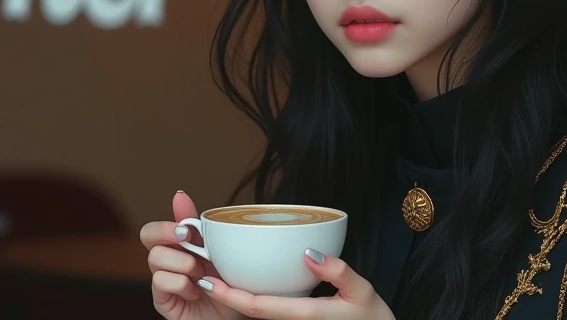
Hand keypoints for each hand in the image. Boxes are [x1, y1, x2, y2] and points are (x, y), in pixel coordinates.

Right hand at [140, 191, 244, 319]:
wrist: (235, 315)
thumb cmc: (228, 284)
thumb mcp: (219, 249)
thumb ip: (198, 225)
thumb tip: (178, 195)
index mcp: (179, 246)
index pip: (157, 226)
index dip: (167, 223)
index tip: (186, 227)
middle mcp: (167, 261)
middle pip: (146, 235)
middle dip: (168, 234)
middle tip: (189, 241)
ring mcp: (163, 280)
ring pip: (155, 257)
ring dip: (183, 263)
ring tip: (201, 275)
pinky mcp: (162, 300)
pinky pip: (160, 281)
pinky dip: (182, 284)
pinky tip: (196, 292)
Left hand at [197, 250, 394, 319]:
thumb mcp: (363, 291)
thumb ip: (338, 271)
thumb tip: (308, 253)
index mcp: (304, 316)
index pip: (258, 307)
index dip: (229, 296)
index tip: (208, 281)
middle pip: (251, 312)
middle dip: (226, 295)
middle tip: (203, 273)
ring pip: (259, 315)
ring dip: (238, 298)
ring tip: (219, 274)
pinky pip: (272, 313)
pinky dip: (255, 301)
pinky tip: (250, 285)